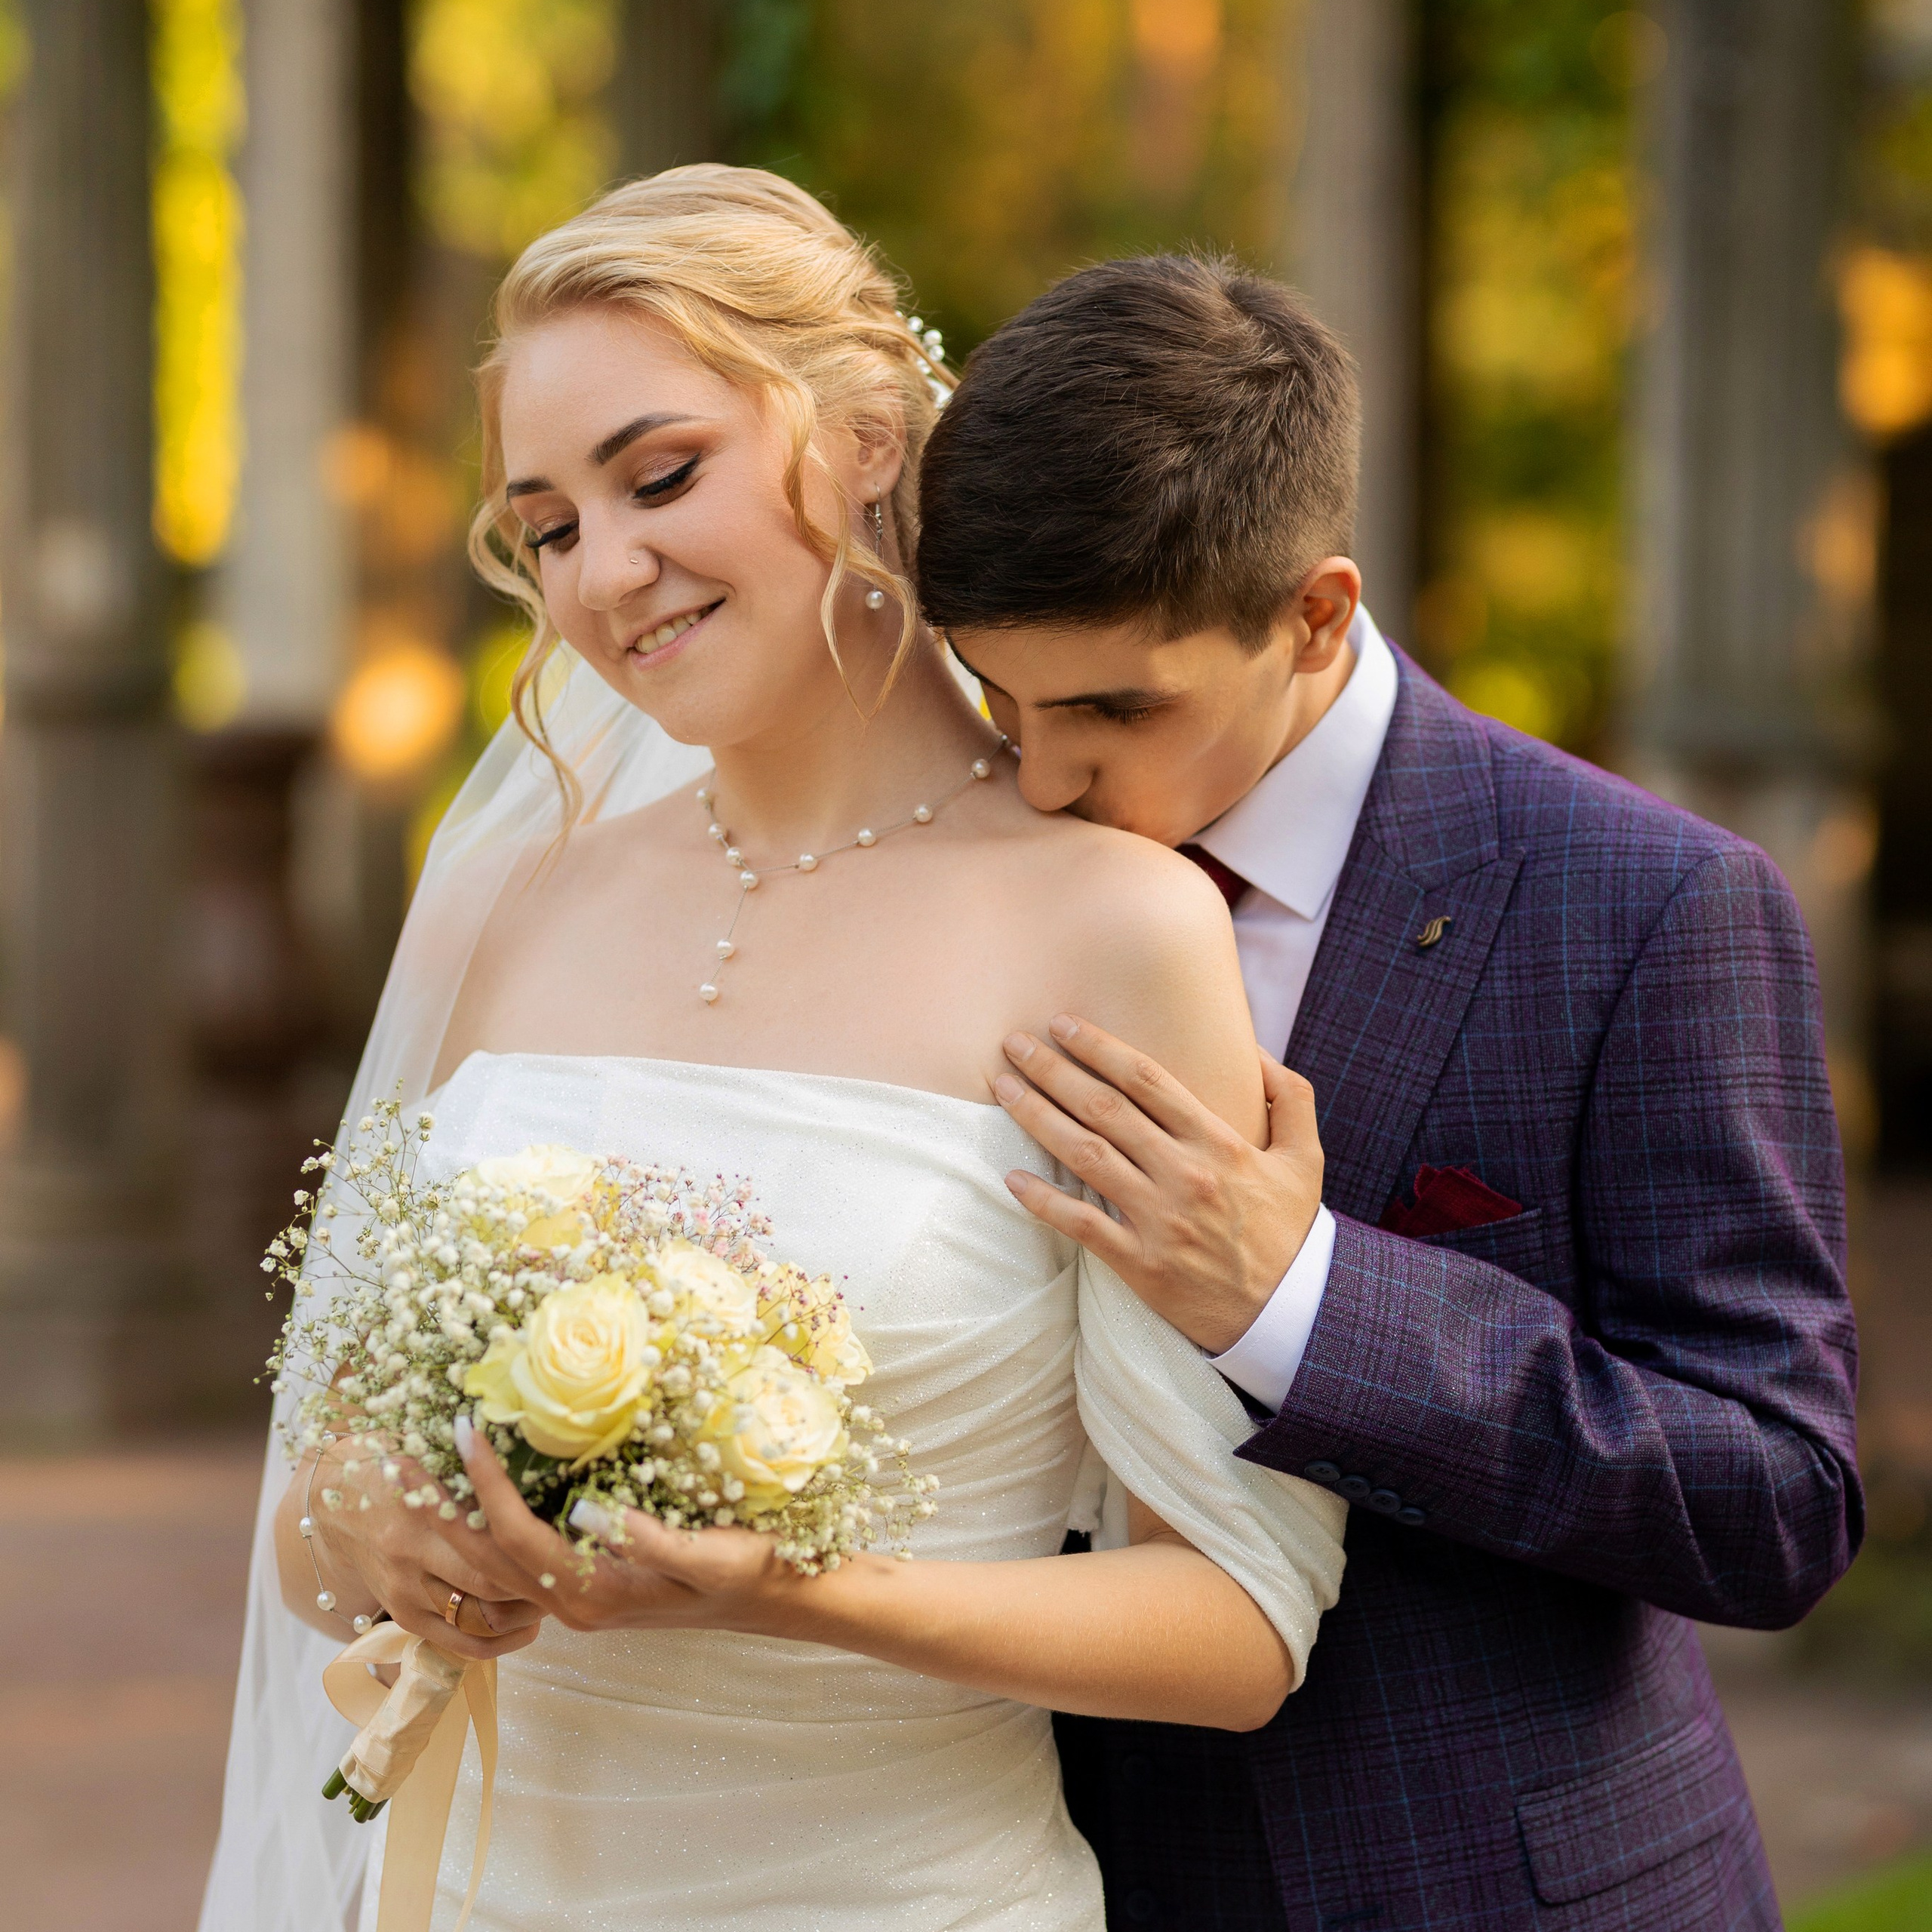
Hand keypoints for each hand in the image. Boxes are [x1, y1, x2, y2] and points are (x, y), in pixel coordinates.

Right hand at [301, 1435, 545, 1661]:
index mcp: (419, 1513)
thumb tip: (540, 1463)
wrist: (336, 1501)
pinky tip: (524, 1630)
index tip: (565, 1542)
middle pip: (487, 1585)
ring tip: (551, 1600)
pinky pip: (453, 1643)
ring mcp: (402, 1592)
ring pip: (474, 1621)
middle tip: (566, 1574)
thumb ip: (474, 1471)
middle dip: (533, 1585)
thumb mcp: (431, 1456)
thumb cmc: (397, 1466)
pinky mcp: (400, 1615)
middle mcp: (409, 1558)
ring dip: (520, 1616)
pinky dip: (494, 1643)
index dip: (532, 1550)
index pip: (489, 1544)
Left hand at [446, 1418, 811, 1638]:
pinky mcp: (588, 1583)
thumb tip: (588, 1511)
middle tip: (406, 1450)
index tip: (465, 1430)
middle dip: (443, 1506)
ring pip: (494, 1564)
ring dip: (456, 1518)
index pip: (516, 1537)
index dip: (486, 1483)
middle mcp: (574, 1604)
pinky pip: (519, 1560)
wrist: (782, 1599)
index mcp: (594, 1595)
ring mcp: (577, 1599)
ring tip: (423, 1469)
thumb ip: (650, 1539)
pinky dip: (488, 1525)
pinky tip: (478, 1493)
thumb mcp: (710, 1554)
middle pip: (485, 1558)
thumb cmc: (751, 1571)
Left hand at [992, 1014, 1323, 1354]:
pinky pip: (1081, 1224)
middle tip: (1015, 1043)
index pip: (1147, 1079)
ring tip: (1003, 1088)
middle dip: (1053, 1070)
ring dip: (1038, 1117)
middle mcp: (1184, 1174)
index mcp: (1219, 1142)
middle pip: (1104, 1108)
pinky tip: (1012, 1178)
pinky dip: (1044, 1201)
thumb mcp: (1306, 1157)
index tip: (1062, 1024)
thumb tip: (1253, 1050)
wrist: (1289, 1313)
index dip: (1099, 1046)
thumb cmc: (1291, 1231)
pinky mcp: (1141, 1263)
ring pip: (1085, 1155)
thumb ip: (1290, 1096)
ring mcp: (1160, 1220)